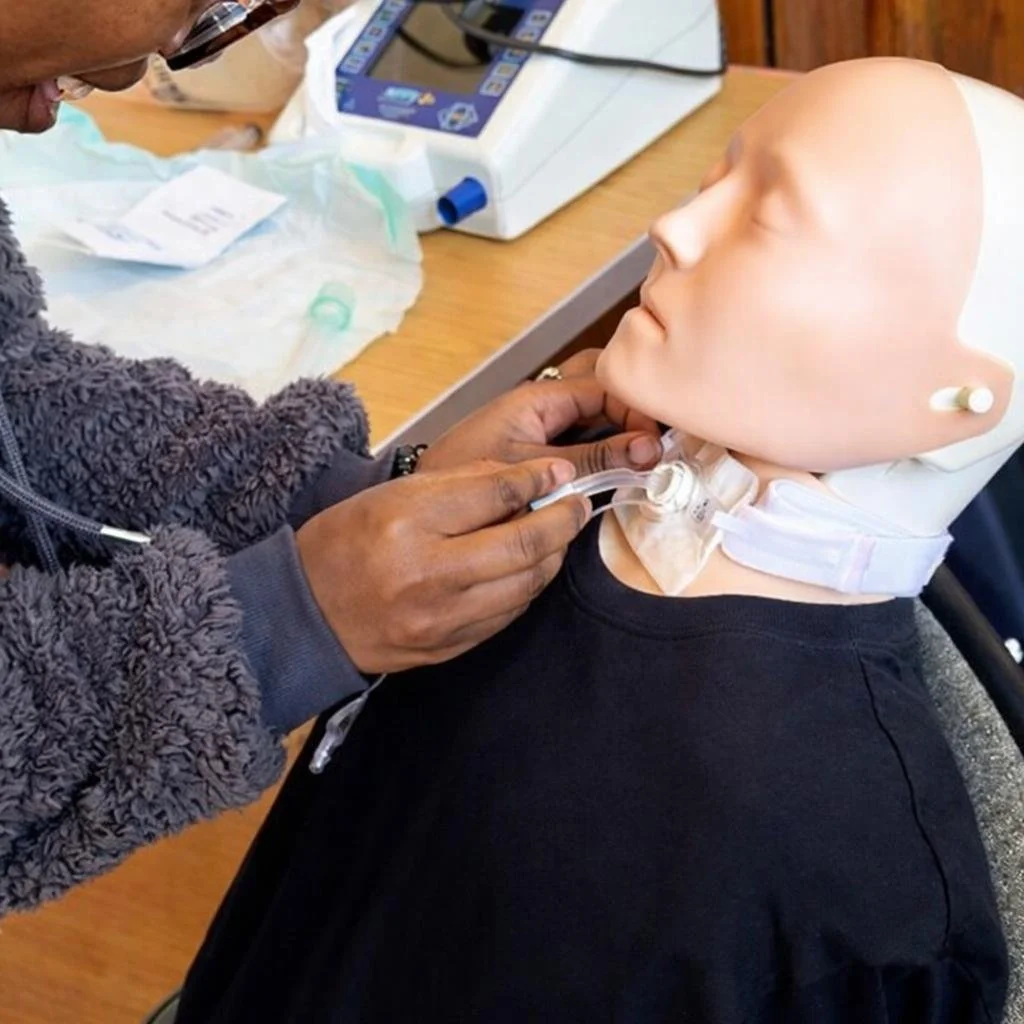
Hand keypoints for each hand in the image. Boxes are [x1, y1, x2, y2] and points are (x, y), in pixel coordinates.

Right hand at [296, 458, 588, 673]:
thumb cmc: (345, 543)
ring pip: (526, 584)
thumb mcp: (391, 495)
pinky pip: (509, 615)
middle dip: (563, 520)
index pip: (495, 493)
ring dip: (552, 556)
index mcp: (407, 521)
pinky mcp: (449, 647)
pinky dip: (526, 588)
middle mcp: (428, 572)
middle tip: (576, 504)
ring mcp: (441, 618)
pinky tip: (525, 570)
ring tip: (555, 535)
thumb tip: (530, 476)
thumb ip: (462, 484)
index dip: (538, 478)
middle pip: (524, 543)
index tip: (559, 471)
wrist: (306, 614)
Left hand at [418, 349, 661, 477]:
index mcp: (538, 398)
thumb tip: (646, 451)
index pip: (605, 384)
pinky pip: (579, 433)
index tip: (654, 445)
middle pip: (601, 382)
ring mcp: (539, 422)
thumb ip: (592, 459)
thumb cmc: (468, 475)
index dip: (637, 410)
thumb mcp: (537, 469)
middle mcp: (541, 402)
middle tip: (651, 441)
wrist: (423, 505)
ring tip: (640, 455)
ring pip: (592, 408)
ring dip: (618, 427)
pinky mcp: (535, 445)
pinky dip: (600, 445)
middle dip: (631, 406)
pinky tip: (614, 467)